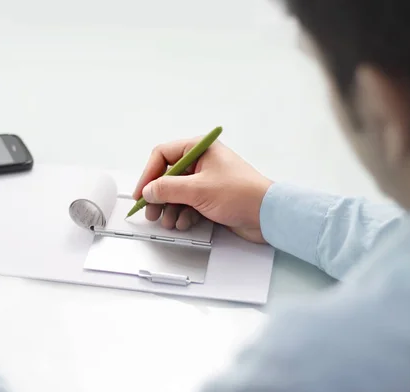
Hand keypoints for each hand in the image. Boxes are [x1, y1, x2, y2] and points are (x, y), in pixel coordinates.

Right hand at [132, 137, 272, 243]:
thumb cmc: (241, 194)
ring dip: (170, 209)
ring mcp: (206, 181)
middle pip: (167, 177)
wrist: (267, 216)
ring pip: (176, 193)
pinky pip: (188, 204)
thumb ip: (168, 189)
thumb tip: (148, 191)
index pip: (163, 155)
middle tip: (151, 212)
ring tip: (170, 222)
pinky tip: (185, 222)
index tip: (142, 193)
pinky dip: (183, 214)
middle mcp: (202, 162)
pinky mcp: (211, 198)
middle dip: (158, 196)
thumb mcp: (198, 190)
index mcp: (199, 149)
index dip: (148, 174)